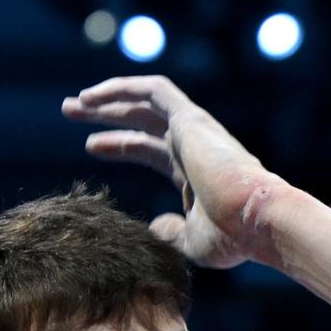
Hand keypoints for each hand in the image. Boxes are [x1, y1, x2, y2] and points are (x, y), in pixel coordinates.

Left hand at [62, 76, 289, 269]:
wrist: (259, 221)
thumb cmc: (232, 238)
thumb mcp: (192, 242)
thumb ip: (171, 234)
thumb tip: (153, 228)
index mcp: (194, 174)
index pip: (152, 150)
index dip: (120, 146)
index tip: (91, 147)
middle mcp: (194, 147)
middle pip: (143, 123)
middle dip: (107, 116)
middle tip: (71, 112)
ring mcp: (195, 131)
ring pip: (145, 103)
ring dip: (108, 99)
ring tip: (75, 103)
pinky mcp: (192, 119)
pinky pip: (154, 90)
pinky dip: (123, 88)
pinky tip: (92, 96)